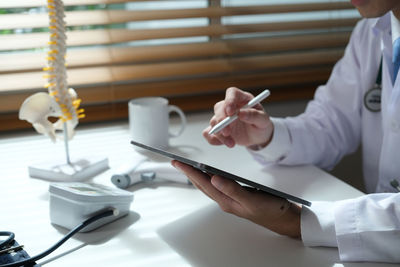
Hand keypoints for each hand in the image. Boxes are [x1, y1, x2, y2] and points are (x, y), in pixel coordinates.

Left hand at [172, 160, 301, 237]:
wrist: (284, 218)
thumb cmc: (271, 209)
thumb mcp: (252, 199)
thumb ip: (233, 189)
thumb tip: (214, 178)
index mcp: (226, 201)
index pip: (203, 183)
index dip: (190, 172)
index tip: (178, 163)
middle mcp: (225, 200)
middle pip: (202, 184)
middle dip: (188, 173)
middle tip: (177, 162)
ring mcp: (230, 199)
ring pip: (208, 185)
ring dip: (197, 175)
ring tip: (187, 166)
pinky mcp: (236, 196)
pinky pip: (217, 185)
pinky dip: (209, 177)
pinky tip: (208, 173)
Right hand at [203, 87, 273, 147]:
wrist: (257, 137)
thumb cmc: (261, 125)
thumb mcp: (263, 120)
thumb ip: (254, 115)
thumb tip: (241, 114)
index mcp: (242, 99)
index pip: (232, 93)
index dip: (229, 101)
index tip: (231, 113)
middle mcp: (230, 106)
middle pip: (219, 108)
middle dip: (221, 121)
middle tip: (227, 132)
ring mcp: (222, 117)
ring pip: (214, 122)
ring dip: (220, 134)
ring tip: (232, 143)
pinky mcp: (218, 129)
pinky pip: (208, 133)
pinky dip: (213, 139)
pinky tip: (225, 143)